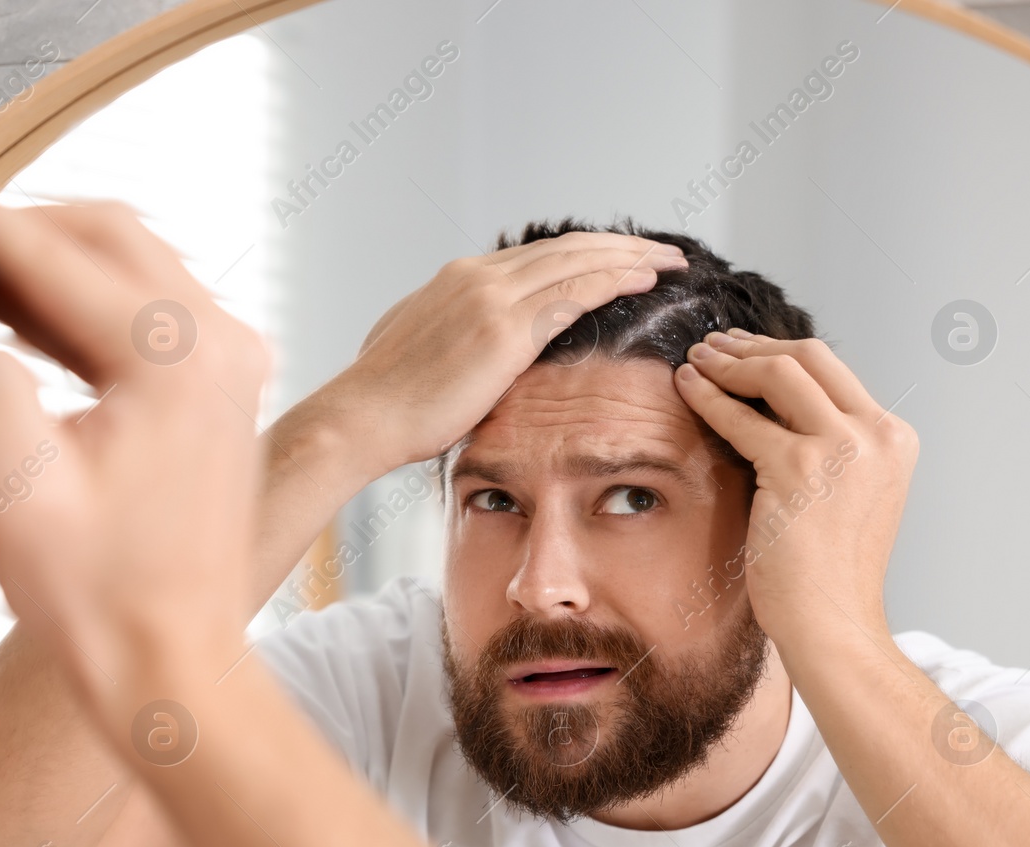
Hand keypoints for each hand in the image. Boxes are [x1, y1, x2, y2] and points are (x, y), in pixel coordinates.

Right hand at [0, 177, 267, 692]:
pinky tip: (15, 313)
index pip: (59, 260)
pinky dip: (82, 305)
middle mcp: (223, 343)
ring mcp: (232, 364)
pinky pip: (146, 313)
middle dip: (20, 226)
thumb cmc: (98, 599)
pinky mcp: (221, 389)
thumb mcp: (12, 485)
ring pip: (131, 267)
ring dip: (50, 262)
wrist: (172, 666)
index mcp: (178, 358)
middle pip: (110, 236)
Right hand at [313, 232, 686, 476]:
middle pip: (566, 247)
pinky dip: (614, 279)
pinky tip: (645, 279)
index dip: (584, 253)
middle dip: (619, 246)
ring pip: (578, 261)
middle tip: (660, 251)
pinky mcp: (504, 330)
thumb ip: (452, 335)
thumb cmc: (386, 402)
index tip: (618, 260)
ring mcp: (490, 298)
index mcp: (457, 279)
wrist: (361, 417)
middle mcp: (477, 276)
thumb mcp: (419, 349)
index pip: (537, 255)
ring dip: (630, 257)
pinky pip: (574, 293)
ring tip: (667, 260)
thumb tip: (466, 347)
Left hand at [674, 329, 916, 642]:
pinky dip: (709, 396)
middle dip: (754, 346)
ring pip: (779, 371)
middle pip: (810, 356)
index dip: (781, 352)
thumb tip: (774, 407)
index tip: (742, 351)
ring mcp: (843, 448)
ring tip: (695, 358)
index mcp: (893, 439)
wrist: (832, 625)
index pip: (833, 371)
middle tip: (713, 346)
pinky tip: (685, 387)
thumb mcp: (844, 495)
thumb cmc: (826, 573)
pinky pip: (742, 417)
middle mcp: (877, 435)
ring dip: (729, 361)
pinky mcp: (799, 468)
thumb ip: (827, 449)